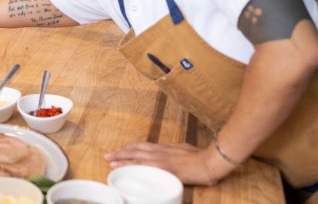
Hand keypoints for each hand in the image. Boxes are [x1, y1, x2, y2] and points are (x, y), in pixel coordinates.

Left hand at [105, 142, 231, 185]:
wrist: (209, 161)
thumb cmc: (200, 156)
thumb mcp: (183, 149)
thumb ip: (174, 151)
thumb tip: (171, 153)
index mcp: (163, 147)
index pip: (141, 146)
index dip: (129, 148)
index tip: (120, 151)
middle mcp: (159, 152)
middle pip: (135, 150)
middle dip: (120, 153)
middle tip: (108, 156)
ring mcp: (161, 160)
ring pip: (137, 158)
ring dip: (123, 160)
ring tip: (111, 163)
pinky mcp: (166, 169)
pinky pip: (146, 168)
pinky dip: (135, 169)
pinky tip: (128, 171)